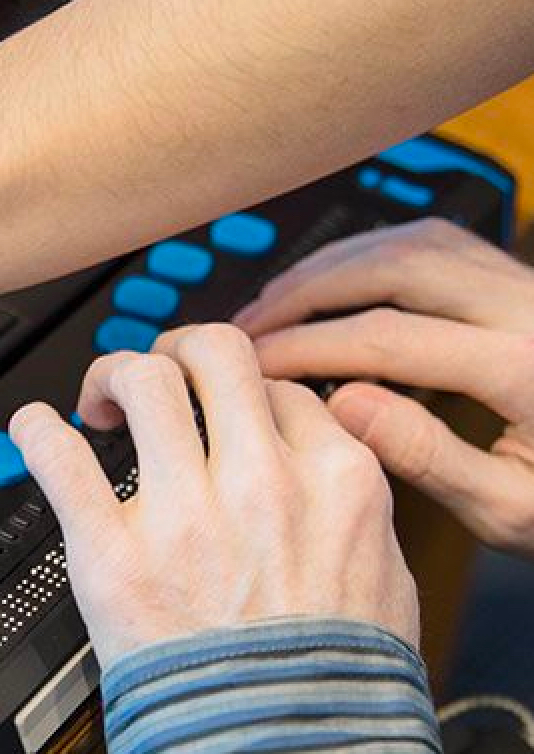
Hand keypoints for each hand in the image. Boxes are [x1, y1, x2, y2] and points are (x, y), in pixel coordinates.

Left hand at [9, 325, 417, 669]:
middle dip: (181, 350)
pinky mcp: (113, 554)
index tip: (221, 412)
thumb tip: (326, 481)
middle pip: (214, 354)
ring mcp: (186, 513)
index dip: (245, 393)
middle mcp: (262, 481)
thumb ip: (353, 517)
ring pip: (143, 381)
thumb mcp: (387, 586)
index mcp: (335, 481)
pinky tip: (34, 430)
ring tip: (100, 401)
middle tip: (160, 375)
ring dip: (114, 374)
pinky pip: (60, 459)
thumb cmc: (334, 691)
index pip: (279, 390)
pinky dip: (37, 431)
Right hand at [236, 218, 533, 556]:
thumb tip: (341, 405)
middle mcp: (530, 309)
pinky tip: (337, 284)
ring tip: (277, 301)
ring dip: (336, 264)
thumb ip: (427, 457)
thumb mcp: (510, 512)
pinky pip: (440, 245)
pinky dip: (375, 256)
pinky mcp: (525, 286)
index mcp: (527, 368)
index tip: (250, 368)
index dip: (305, 348)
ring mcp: (529, 288)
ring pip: (415, 241)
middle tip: (246, 326)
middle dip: (306, 292)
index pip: (386, 339)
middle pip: (394, 266)